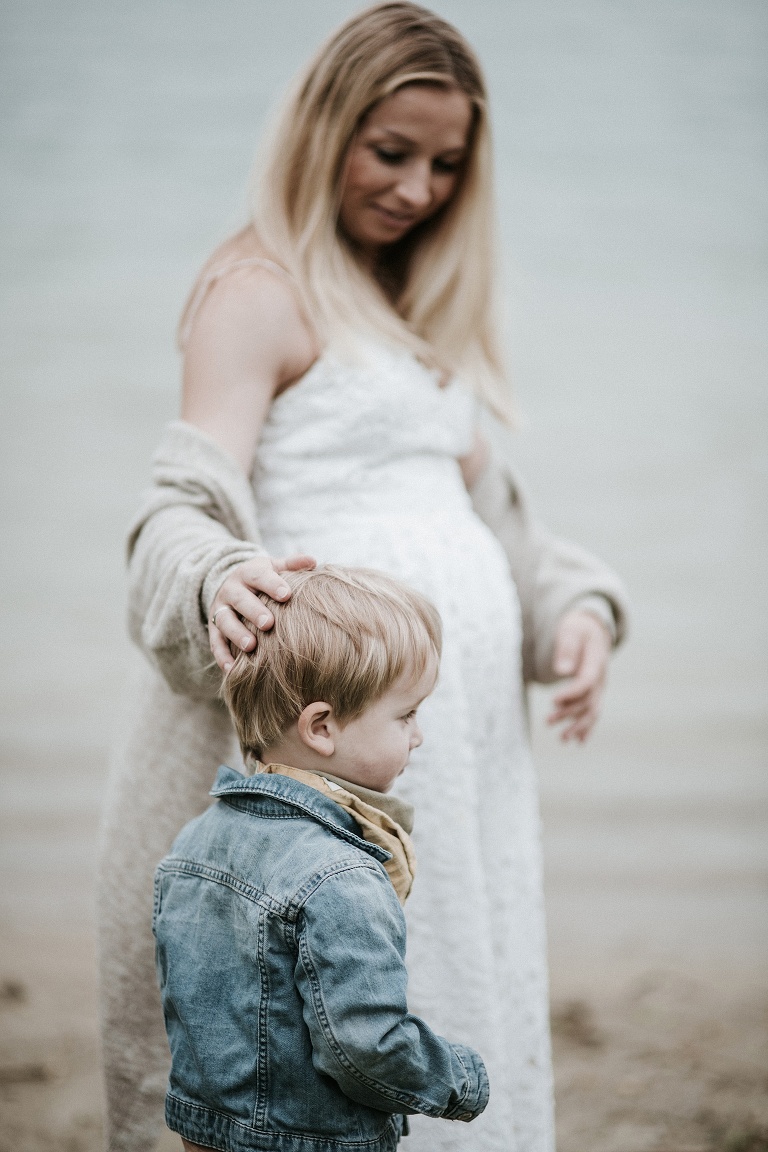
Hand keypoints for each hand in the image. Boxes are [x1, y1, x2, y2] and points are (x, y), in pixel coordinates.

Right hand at [209, 554, 315, 671]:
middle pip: (240, 600)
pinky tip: (232, 670)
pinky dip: (222, 656)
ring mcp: (220, 610)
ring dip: (236, 634)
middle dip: (253, 611)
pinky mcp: (214, 629)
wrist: (229, 585)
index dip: (272, 585)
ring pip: (225, 621)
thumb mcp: (273, 567)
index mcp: (249, 573)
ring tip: (251, 647)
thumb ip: (291, 565)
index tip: (286, 595)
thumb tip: (313, 561)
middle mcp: (232, 590)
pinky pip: (215, 643)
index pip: (260, 577)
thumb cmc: (261, 579)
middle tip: (268, 624)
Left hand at [547, 610, 611, 741]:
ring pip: (592, 710)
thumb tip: (563, 671)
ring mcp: (601, 686)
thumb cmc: (578, 629)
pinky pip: (594, 712)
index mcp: (597, 661)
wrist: (592, 629)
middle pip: (588, 700)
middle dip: (569, 713)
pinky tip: (578, 741)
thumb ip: (567, 648)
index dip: (571, 693)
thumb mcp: (571, 631)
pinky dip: (587, 727)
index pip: (587, 681)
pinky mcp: (595, 692)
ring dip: (577, 725)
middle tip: (548, 721)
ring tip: (562, 739)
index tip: (553, 701)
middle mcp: (602, 677)